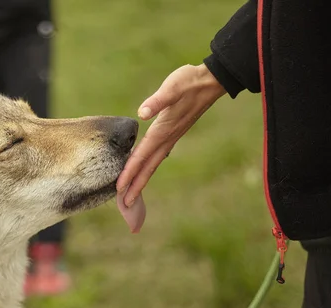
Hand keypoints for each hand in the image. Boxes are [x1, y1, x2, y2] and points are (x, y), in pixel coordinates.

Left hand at [116, 64, 225, 206]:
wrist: (211, 81)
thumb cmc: (189, 81)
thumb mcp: (172, 87)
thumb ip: (158, 100)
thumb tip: (142, 113)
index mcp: (163, 129)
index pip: (142, 155)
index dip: (130, 172)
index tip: (119, 188)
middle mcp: (167, 138)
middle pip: (148, 167)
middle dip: (135, 186)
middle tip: (124, 204)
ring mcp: (171, 137)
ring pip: (153, 164)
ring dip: (141, 180)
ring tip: (131, 195)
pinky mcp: (174, 133)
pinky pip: (157, 156)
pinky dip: (148, 167)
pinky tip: (144, 170)